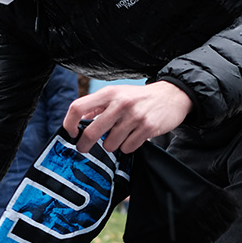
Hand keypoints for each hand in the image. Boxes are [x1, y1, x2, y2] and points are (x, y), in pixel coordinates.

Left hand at [62, 81, 191, 153]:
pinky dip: (128, 147)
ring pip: (110, 144)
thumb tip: (77, 121)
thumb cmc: (139, 98)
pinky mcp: (148, 127)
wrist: (172, 95)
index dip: (69, 123)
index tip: (71, 134)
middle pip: (91, 132)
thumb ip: (98, 106)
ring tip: (120, 136)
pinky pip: (128, 148)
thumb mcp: (117, 94)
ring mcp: (134, 116)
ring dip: (112, 145)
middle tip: (83, 149)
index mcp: (109, 93)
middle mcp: (120, 103)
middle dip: (85, 145)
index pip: (78, 107)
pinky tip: (134, 137)